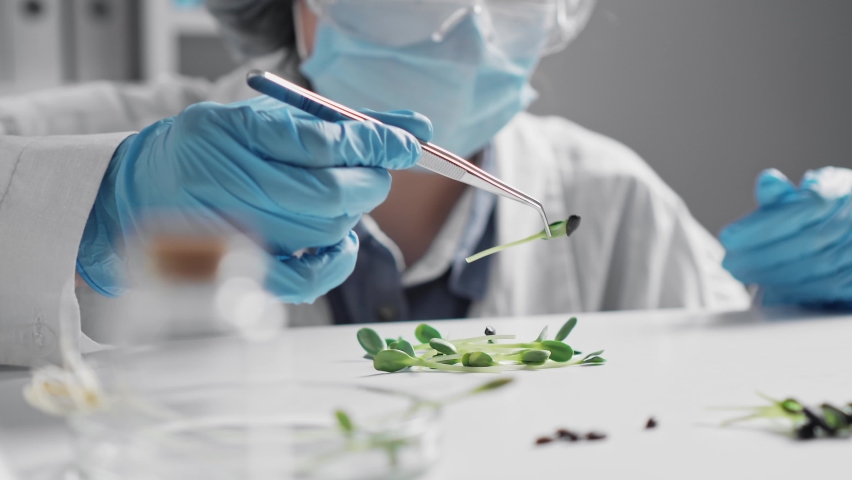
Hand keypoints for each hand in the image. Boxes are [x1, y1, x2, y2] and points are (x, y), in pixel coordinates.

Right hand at [77, 96, 430, 302]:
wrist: (143, 191)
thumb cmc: (212, 147)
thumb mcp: (262, 117)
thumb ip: (336, 123)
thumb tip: (415, 127)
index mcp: (233, 134)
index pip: (322, 143)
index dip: (375, 142)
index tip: (408, 142)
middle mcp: (229, 183)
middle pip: (330, 192)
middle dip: (370, 181)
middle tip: (375, 172)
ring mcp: (233, 232)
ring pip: (323, 231)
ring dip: (352, 214)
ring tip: (345, 197)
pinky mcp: (239, 273)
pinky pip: (303, 281)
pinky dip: (335, 263)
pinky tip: (340, 244)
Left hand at [720, 167, 851, 307]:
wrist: (851, 225)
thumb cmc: (828, 206)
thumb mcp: (806, 191)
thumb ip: (782, 195)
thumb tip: (767, 180)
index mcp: (839, 192)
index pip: (801, 209)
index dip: (762, 225)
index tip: (728, 237)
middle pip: (807, 242)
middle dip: (761, 255)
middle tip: (730, 262)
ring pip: (818, 267)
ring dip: (773, 274)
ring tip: (743, 273)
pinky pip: (828, 287)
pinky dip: (794, 289)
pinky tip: (769, 286)